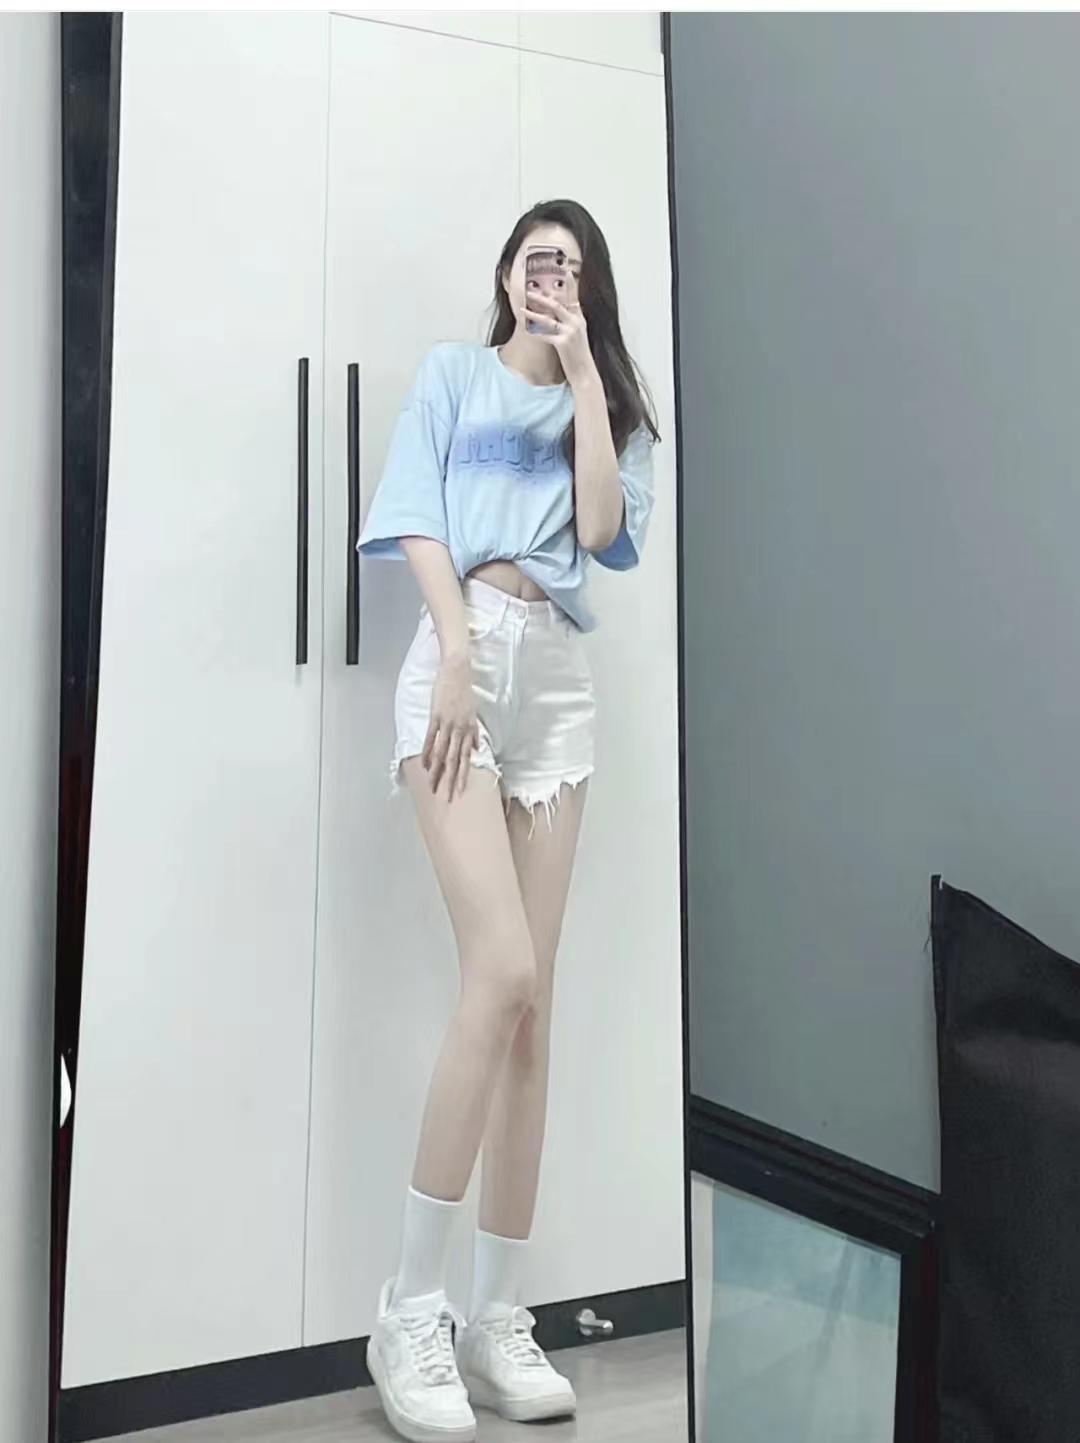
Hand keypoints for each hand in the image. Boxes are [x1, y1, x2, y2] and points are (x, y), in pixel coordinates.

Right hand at [422, 652, 478, 799]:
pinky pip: (430, 738)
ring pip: (441, 753)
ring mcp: (447, 724)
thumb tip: (478, 748)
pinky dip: (426, 752)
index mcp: (469, 730)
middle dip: (450, 780)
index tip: (459, 791)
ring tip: (432, 786)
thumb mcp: (474, 713)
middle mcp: (459, 730)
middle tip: (446, 798)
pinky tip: (423, 764)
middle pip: (454, 760)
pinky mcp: (435, 716)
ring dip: (436, 771)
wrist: (458, 670)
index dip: (462, 776)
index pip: (465, 759)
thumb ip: (474, 732)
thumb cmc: (465, 690)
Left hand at [523, 291, 595, 386]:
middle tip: (530, 292)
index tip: (566, 271)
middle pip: (557, 305)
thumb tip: (556, 313)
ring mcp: (570, 332)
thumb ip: (569, 323)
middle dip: (542, 298)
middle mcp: (576, 323)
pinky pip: (545, 335)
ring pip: (548, 319)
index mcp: (580, 319)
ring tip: (522, 309)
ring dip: (533, 313)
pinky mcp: (563, 343)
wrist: (585, 372)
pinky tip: (525, 329)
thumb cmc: (579, 355)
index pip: (574, 298)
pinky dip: (534, 332)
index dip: (570, 285)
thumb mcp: (578, 336)